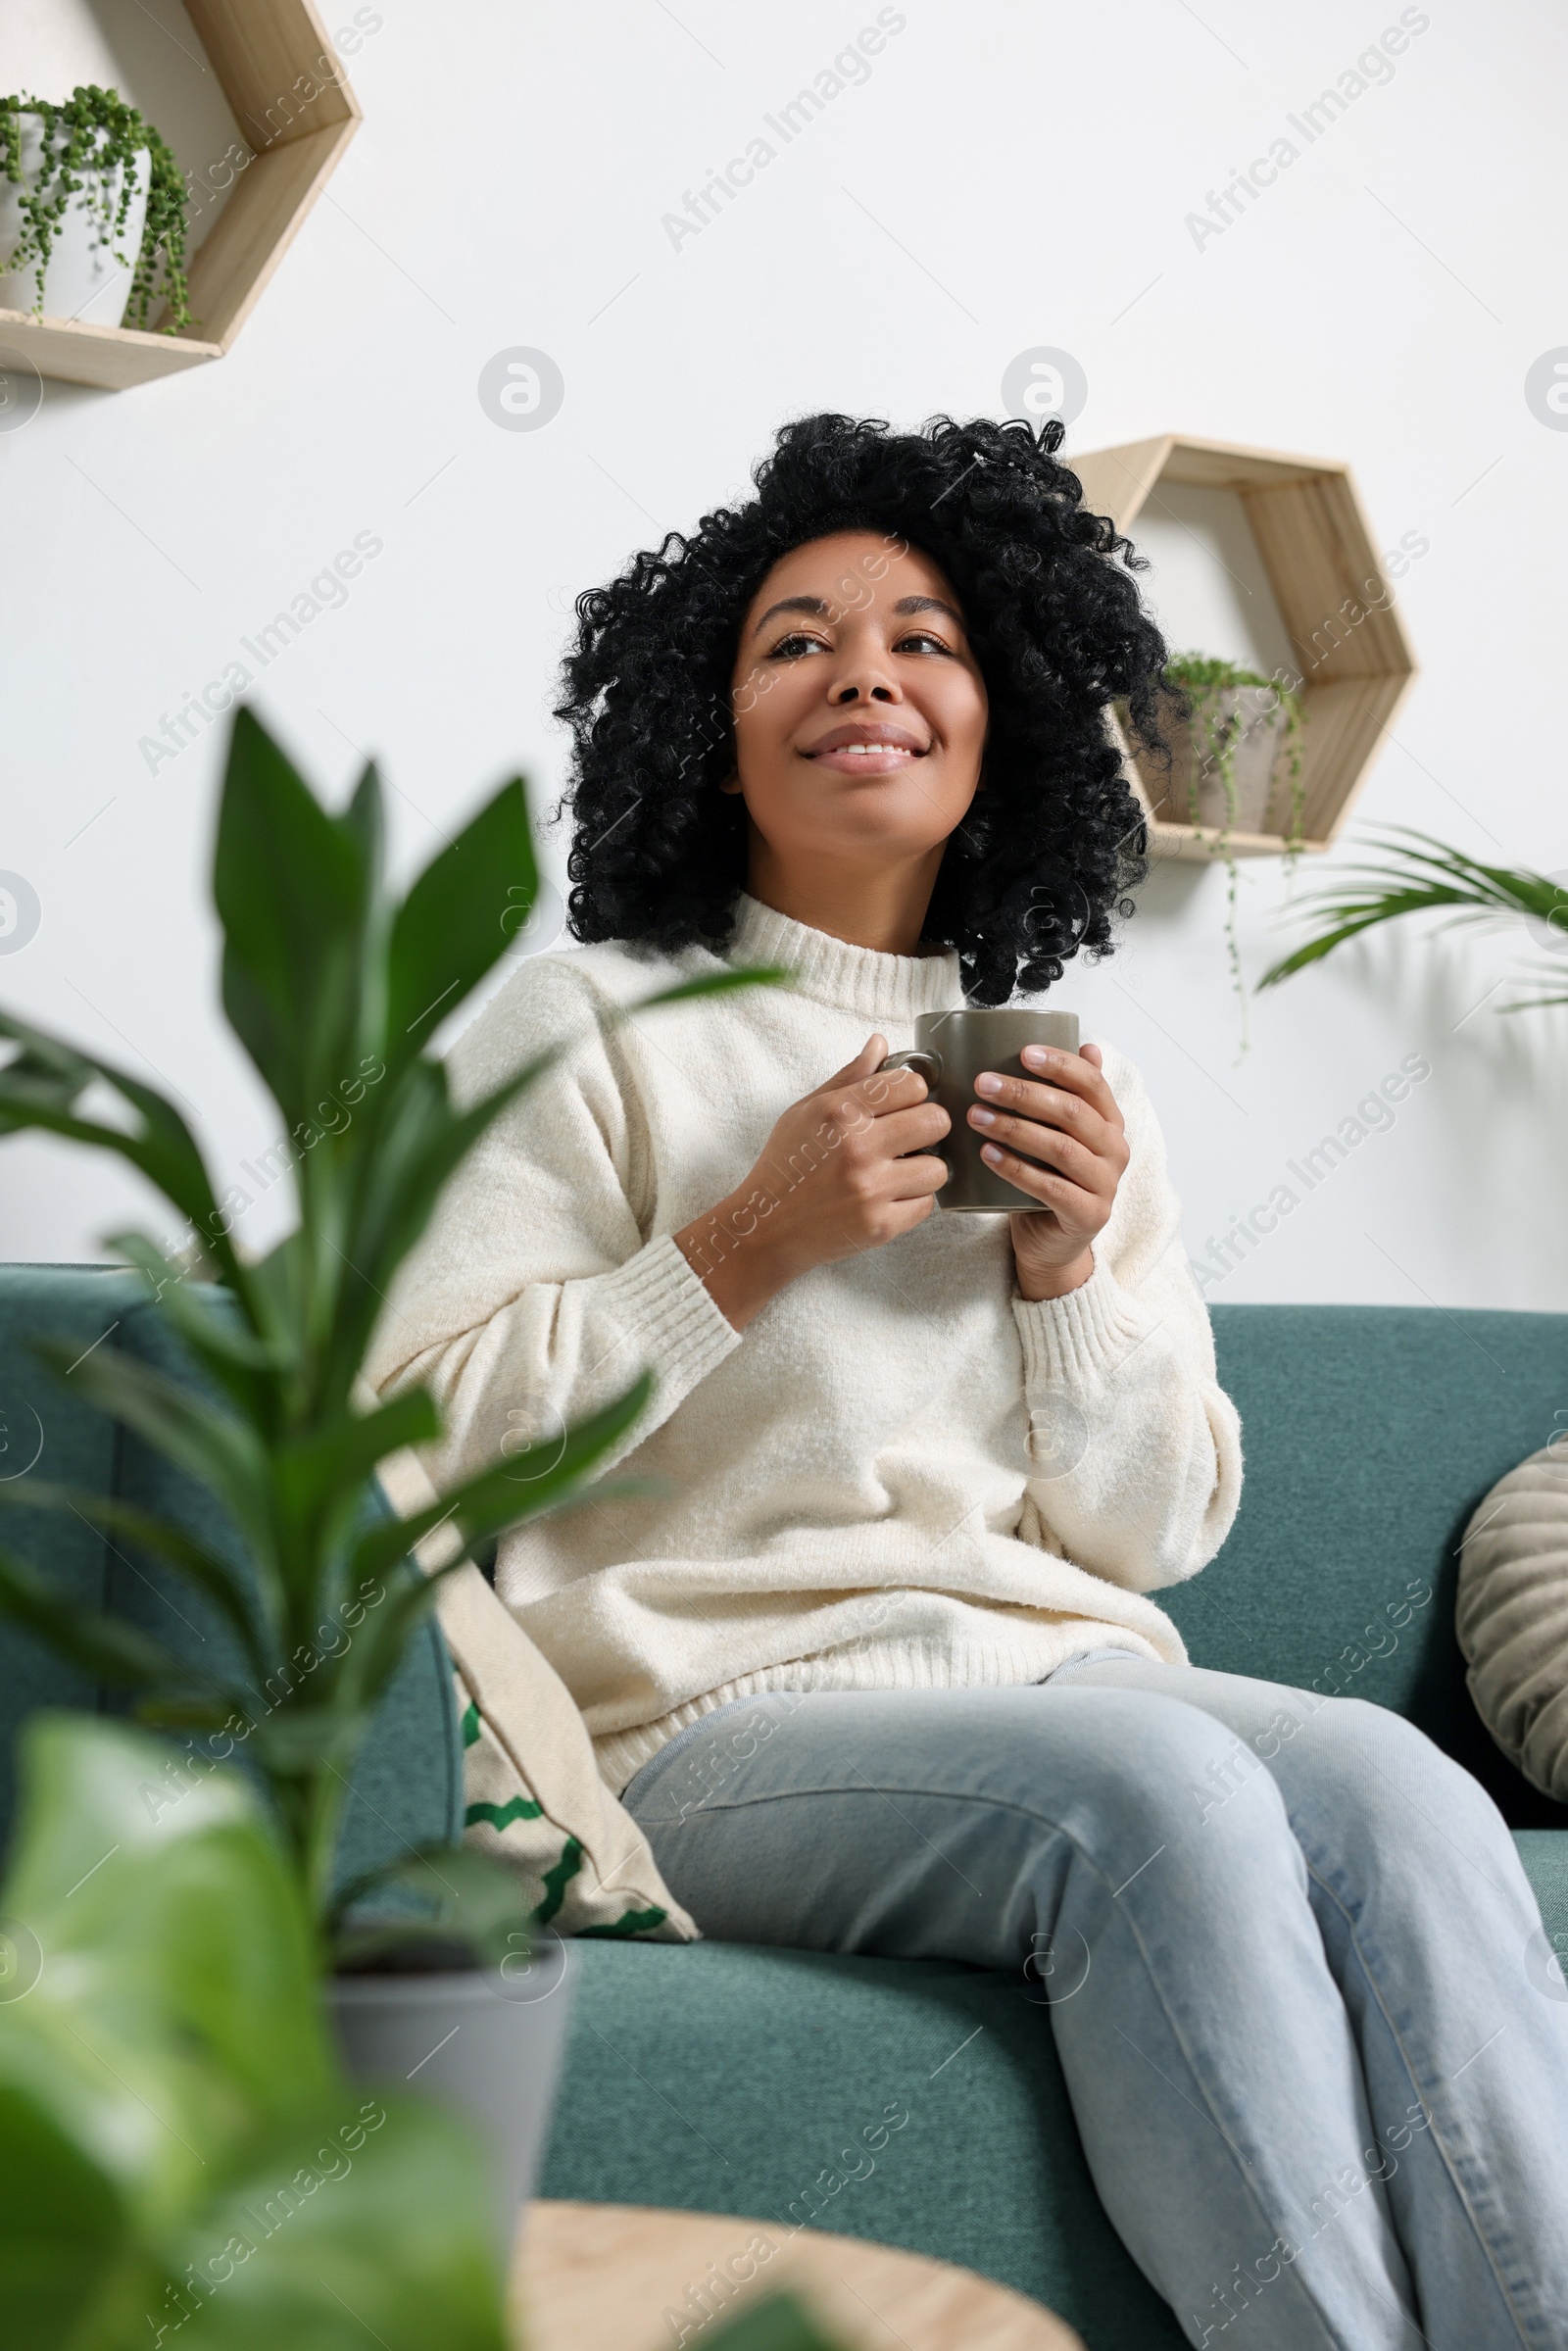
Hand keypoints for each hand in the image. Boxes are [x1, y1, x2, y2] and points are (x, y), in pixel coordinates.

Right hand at [675, 1036, 949, 1328]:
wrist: (764, 1228)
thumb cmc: (785, 1166)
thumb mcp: (806, 1111)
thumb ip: (849, 1078)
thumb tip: (880, 1044)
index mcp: (840, 1112)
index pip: (912, 1085)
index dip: (913, 1093)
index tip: (903, 1105)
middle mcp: (858, 1148)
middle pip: (936, 1121)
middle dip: (928, 1126)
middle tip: (911, 1137)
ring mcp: (871, 1189)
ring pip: (938, 1168)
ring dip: (924, 1169)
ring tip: (900, 1171)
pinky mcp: (880, 1226)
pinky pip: (926, 1205)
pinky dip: (913, 1201)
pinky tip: (891, 1197)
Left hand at [965, 1041, 1128, 1301]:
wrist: (1053, 1244)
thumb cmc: (1050, 1180)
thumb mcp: (1059, 1134)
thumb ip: (1068, 1095)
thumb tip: (1084, 1043)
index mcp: (1110, 1123)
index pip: (1092, 1083)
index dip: (1060, 1064)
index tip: (1022, 1052)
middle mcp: (1115, 1150)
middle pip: (1072, 1112)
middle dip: (1024, 1094)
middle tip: (983, 1083)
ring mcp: (1106, 1184)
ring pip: (1060, 1148)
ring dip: (1014, 1128)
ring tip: (976, 1116)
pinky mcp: (1089, 1214)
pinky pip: (1051, 1187)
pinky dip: (1017, 1168)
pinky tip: (988, 1154)